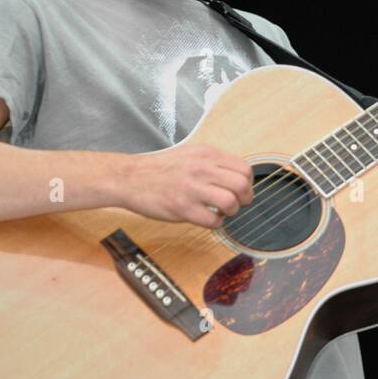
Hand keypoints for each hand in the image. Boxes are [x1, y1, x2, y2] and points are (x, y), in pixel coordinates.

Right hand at [121, 142, 253, 228]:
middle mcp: (202, 168)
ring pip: (230, 203)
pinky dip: (215, 223)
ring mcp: (192, 188)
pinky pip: (212, 220)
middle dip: (244, 199)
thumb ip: (214, 162)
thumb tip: (238, 177)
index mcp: (207, 154)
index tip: (241, 191)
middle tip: (235, 204)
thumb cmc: (161, 168)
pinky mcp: (182, 207)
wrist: (130, 178)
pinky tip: (208, 219)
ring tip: (221, 212)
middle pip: (242, 186)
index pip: (244, 169)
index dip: (247, 184)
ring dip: (231, 212)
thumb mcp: (191, 154)